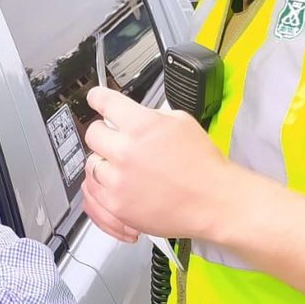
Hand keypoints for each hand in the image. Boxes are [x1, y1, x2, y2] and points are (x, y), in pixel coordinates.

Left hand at [82, 87, 233, 243]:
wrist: (213, 202)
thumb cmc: (202, 165)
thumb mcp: (181, 122)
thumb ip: (150, 116)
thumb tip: (131, 115)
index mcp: (141, 125)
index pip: (104, 101)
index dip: (98, 98)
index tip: (95, 98)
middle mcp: (125, 151)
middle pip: (92, 133)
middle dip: (104, 133)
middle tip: (114, 139)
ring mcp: (118, 180)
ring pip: (91, 163)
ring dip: (104, 162)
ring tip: (123, 167)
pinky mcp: (116, 205)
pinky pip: (93, 192)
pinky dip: (103, 187)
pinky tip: (117, 185)